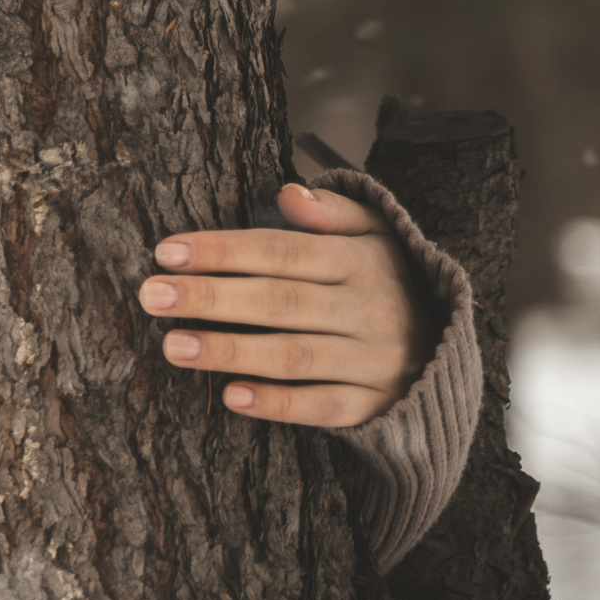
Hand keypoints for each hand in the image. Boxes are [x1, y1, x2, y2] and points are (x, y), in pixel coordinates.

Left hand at [143, 182, 436, 427]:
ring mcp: (371, 361)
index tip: (167, 252)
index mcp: (362, 262)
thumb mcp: (375, 234)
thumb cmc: (385, 282)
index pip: (283, 251)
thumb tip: (289, 192)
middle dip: (212, 297)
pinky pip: (321, 407)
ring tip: (173, 346)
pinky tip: (230, 396)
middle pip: (280, 302)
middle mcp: (368, 310)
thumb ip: (333, 210)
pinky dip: (277, 404)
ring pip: (293, 356)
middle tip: (152, 295)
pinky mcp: (370, 405)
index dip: (224, 250)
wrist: (446, 349)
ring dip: (230, 351)